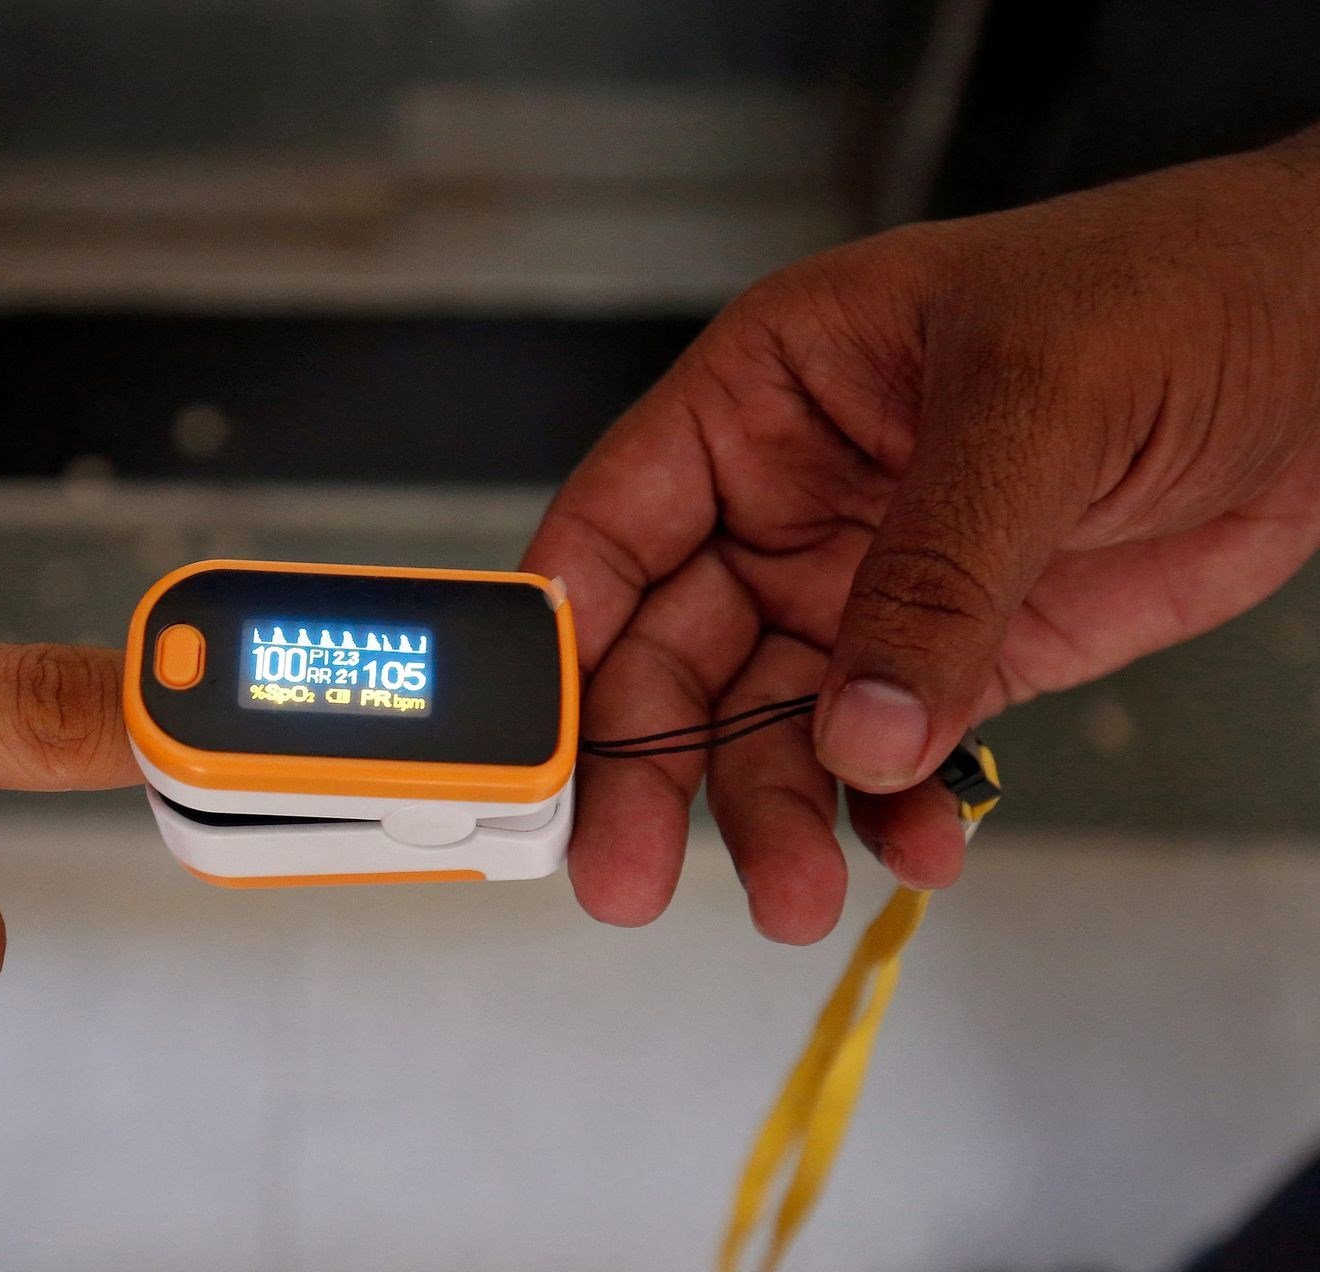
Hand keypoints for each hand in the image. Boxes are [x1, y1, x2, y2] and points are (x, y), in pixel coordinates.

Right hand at [524, 128, 1319, 939]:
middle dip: (650, 768)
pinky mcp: (955, 658)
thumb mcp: (1035, 406)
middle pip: (671, 654)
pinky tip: (917, 846)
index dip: (559, 640)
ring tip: (794, 893)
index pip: (615, 525)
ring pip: (770, 726)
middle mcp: (790, 502)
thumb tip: (855, 729)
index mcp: (764, 398)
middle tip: (629, 874)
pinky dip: (892, 813)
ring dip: (774, 814)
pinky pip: (887, 755)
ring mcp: (867, 586)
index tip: (533, 749)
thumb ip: (934, 574)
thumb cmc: (1174, 294)